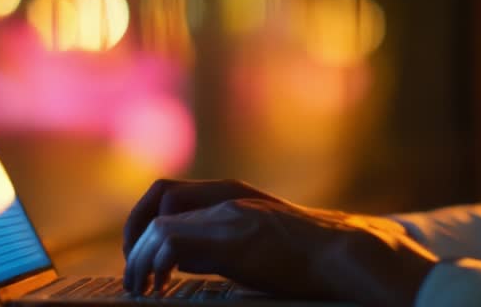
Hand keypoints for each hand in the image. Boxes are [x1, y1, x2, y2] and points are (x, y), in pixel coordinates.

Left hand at [122, 191, 437, 306]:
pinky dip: (154, 262)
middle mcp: (227, 197)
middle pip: (159, 194)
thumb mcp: (252, 245)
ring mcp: (230, 213)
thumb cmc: (306, 258)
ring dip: (140, 254)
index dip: (145, 224)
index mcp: (231, 197)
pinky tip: (159, 286)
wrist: (346, 256)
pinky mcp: (234, 235)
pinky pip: (172, 238)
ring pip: (160, 219)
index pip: (170, 193)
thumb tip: (177, 262)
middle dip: (135, 232)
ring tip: (141, 286)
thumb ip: (215, 245)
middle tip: (134, 272)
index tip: (141, 261)